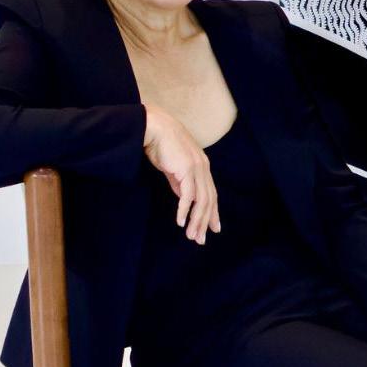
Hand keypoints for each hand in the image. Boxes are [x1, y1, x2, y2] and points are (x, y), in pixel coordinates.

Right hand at [142, 104, 221, 244]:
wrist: (153, 127)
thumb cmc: (161, 144)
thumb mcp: (173, 168)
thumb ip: (179, 183)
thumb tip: (184, 199)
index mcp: (202, 167)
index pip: (211, 194)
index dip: (212, 213)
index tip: (213, 228)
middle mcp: (203, 168)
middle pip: (209, 201)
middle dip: (205, 222)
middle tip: (200, 239)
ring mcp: (197, 169)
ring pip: (201, 201)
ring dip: (196, 220)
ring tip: (191, 236)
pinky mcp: (186, 169)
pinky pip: (188, 195)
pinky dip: (184, 210)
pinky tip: (180, 222)